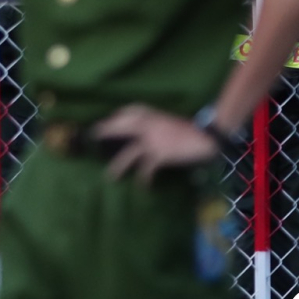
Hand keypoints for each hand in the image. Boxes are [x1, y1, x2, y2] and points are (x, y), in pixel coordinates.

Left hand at [92, 105, 219, 184]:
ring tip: (110, 177)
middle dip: (107, 131)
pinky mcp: (160, 153)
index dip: (117, 117)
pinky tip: (143, 187)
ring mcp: (153, 139)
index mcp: (152, 114)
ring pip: (130, 152)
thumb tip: (143, 134)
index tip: (109, 121)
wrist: (205, 136)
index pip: (129, 111)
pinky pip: (147, 168)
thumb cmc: (189, 130)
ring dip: (119, 166)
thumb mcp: (168, 122)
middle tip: (94, 136)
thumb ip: (155, 125)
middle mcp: (149, 125)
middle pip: (122, 127)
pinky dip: (144, 178)